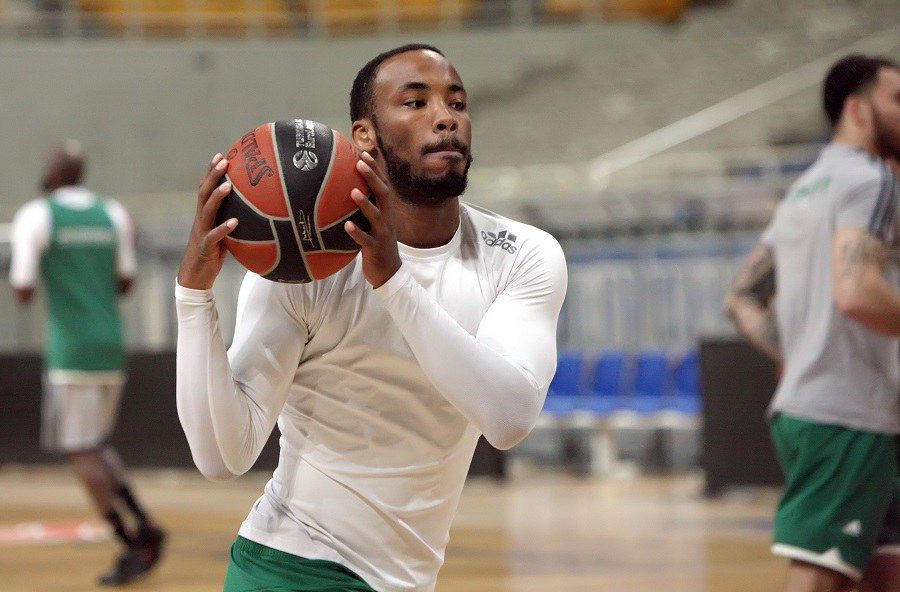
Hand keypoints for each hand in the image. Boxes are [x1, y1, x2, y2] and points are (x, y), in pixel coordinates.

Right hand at [177, 153, 237, 289]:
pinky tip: (235, 222)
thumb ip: (232, 223)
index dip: (211, 172)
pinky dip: (224, 228)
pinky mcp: (205, 248)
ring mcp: (202, 233)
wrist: (194, 279)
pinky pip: (214, 236)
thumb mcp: (222, 235)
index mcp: (204, 216)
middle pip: (204, 193)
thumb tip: (253, 214)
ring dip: (217, 196)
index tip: (221, 155)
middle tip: (224, 160)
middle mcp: (201, 220)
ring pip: (207, 210)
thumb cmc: (211, 255)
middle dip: (213, 175)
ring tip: (229, 185)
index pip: (205, 189)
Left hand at [344, 152, 401, 288]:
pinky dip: (357, 233)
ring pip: (377, 216)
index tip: (363, 153)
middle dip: (372, 178)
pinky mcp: (376, 249)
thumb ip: (365, 208)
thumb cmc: (377, 244)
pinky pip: (366, 240)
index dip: (375, 169)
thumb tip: (346, 189)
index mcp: (386, 212)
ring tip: (353, 192)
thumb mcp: (373, 223)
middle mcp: (387, 220)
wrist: (389, 272)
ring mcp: (383, 234)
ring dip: (365, 204)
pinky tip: (347, 226)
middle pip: (383, 195)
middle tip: (359, 163)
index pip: (382, 185)